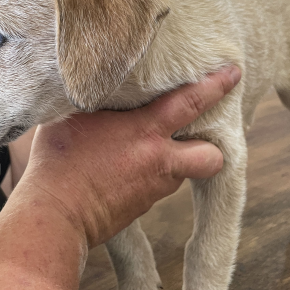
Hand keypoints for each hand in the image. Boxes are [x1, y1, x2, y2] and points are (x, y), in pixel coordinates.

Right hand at [20, 66, 240, 247]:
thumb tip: (100, 86)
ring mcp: (152, 189)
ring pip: (180, 173)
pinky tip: (124, 172)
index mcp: (145, 130)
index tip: (234, 73)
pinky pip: (156, 187)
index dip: (216, 85)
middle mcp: (158, 161)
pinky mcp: (141, 208)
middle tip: (197, 135)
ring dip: (173, 161)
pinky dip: (149, 177)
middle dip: (214, 148)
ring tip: (147, 150)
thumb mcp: (74, 115)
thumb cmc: (59, 161)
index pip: (191, 101)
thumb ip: (98, 100)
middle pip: (211, 157)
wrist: (55, 216)